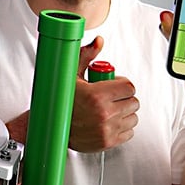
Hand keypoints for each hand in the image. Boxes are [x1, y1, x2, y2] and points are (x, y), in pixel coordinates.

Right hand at [68, 36, 139, 152]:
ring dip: (124, 112)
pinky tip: (108, 121)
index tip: (114, 84)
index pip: (129, 87)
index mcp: (97, 95)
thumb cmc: (60, 100)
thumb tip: (99, 42)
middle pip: (133, 102)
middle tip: (110, 96)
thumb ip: (87, 56)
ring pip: (133, 117)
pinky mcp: (108, 142)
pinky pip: (129, 132)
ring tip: (108, 108)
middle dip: (124, 97)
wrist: (51, 126)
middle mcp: (104, 114)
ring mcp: (107, 130)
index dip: (122, 83)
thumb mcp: (71, 75)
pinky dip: (122, 127)